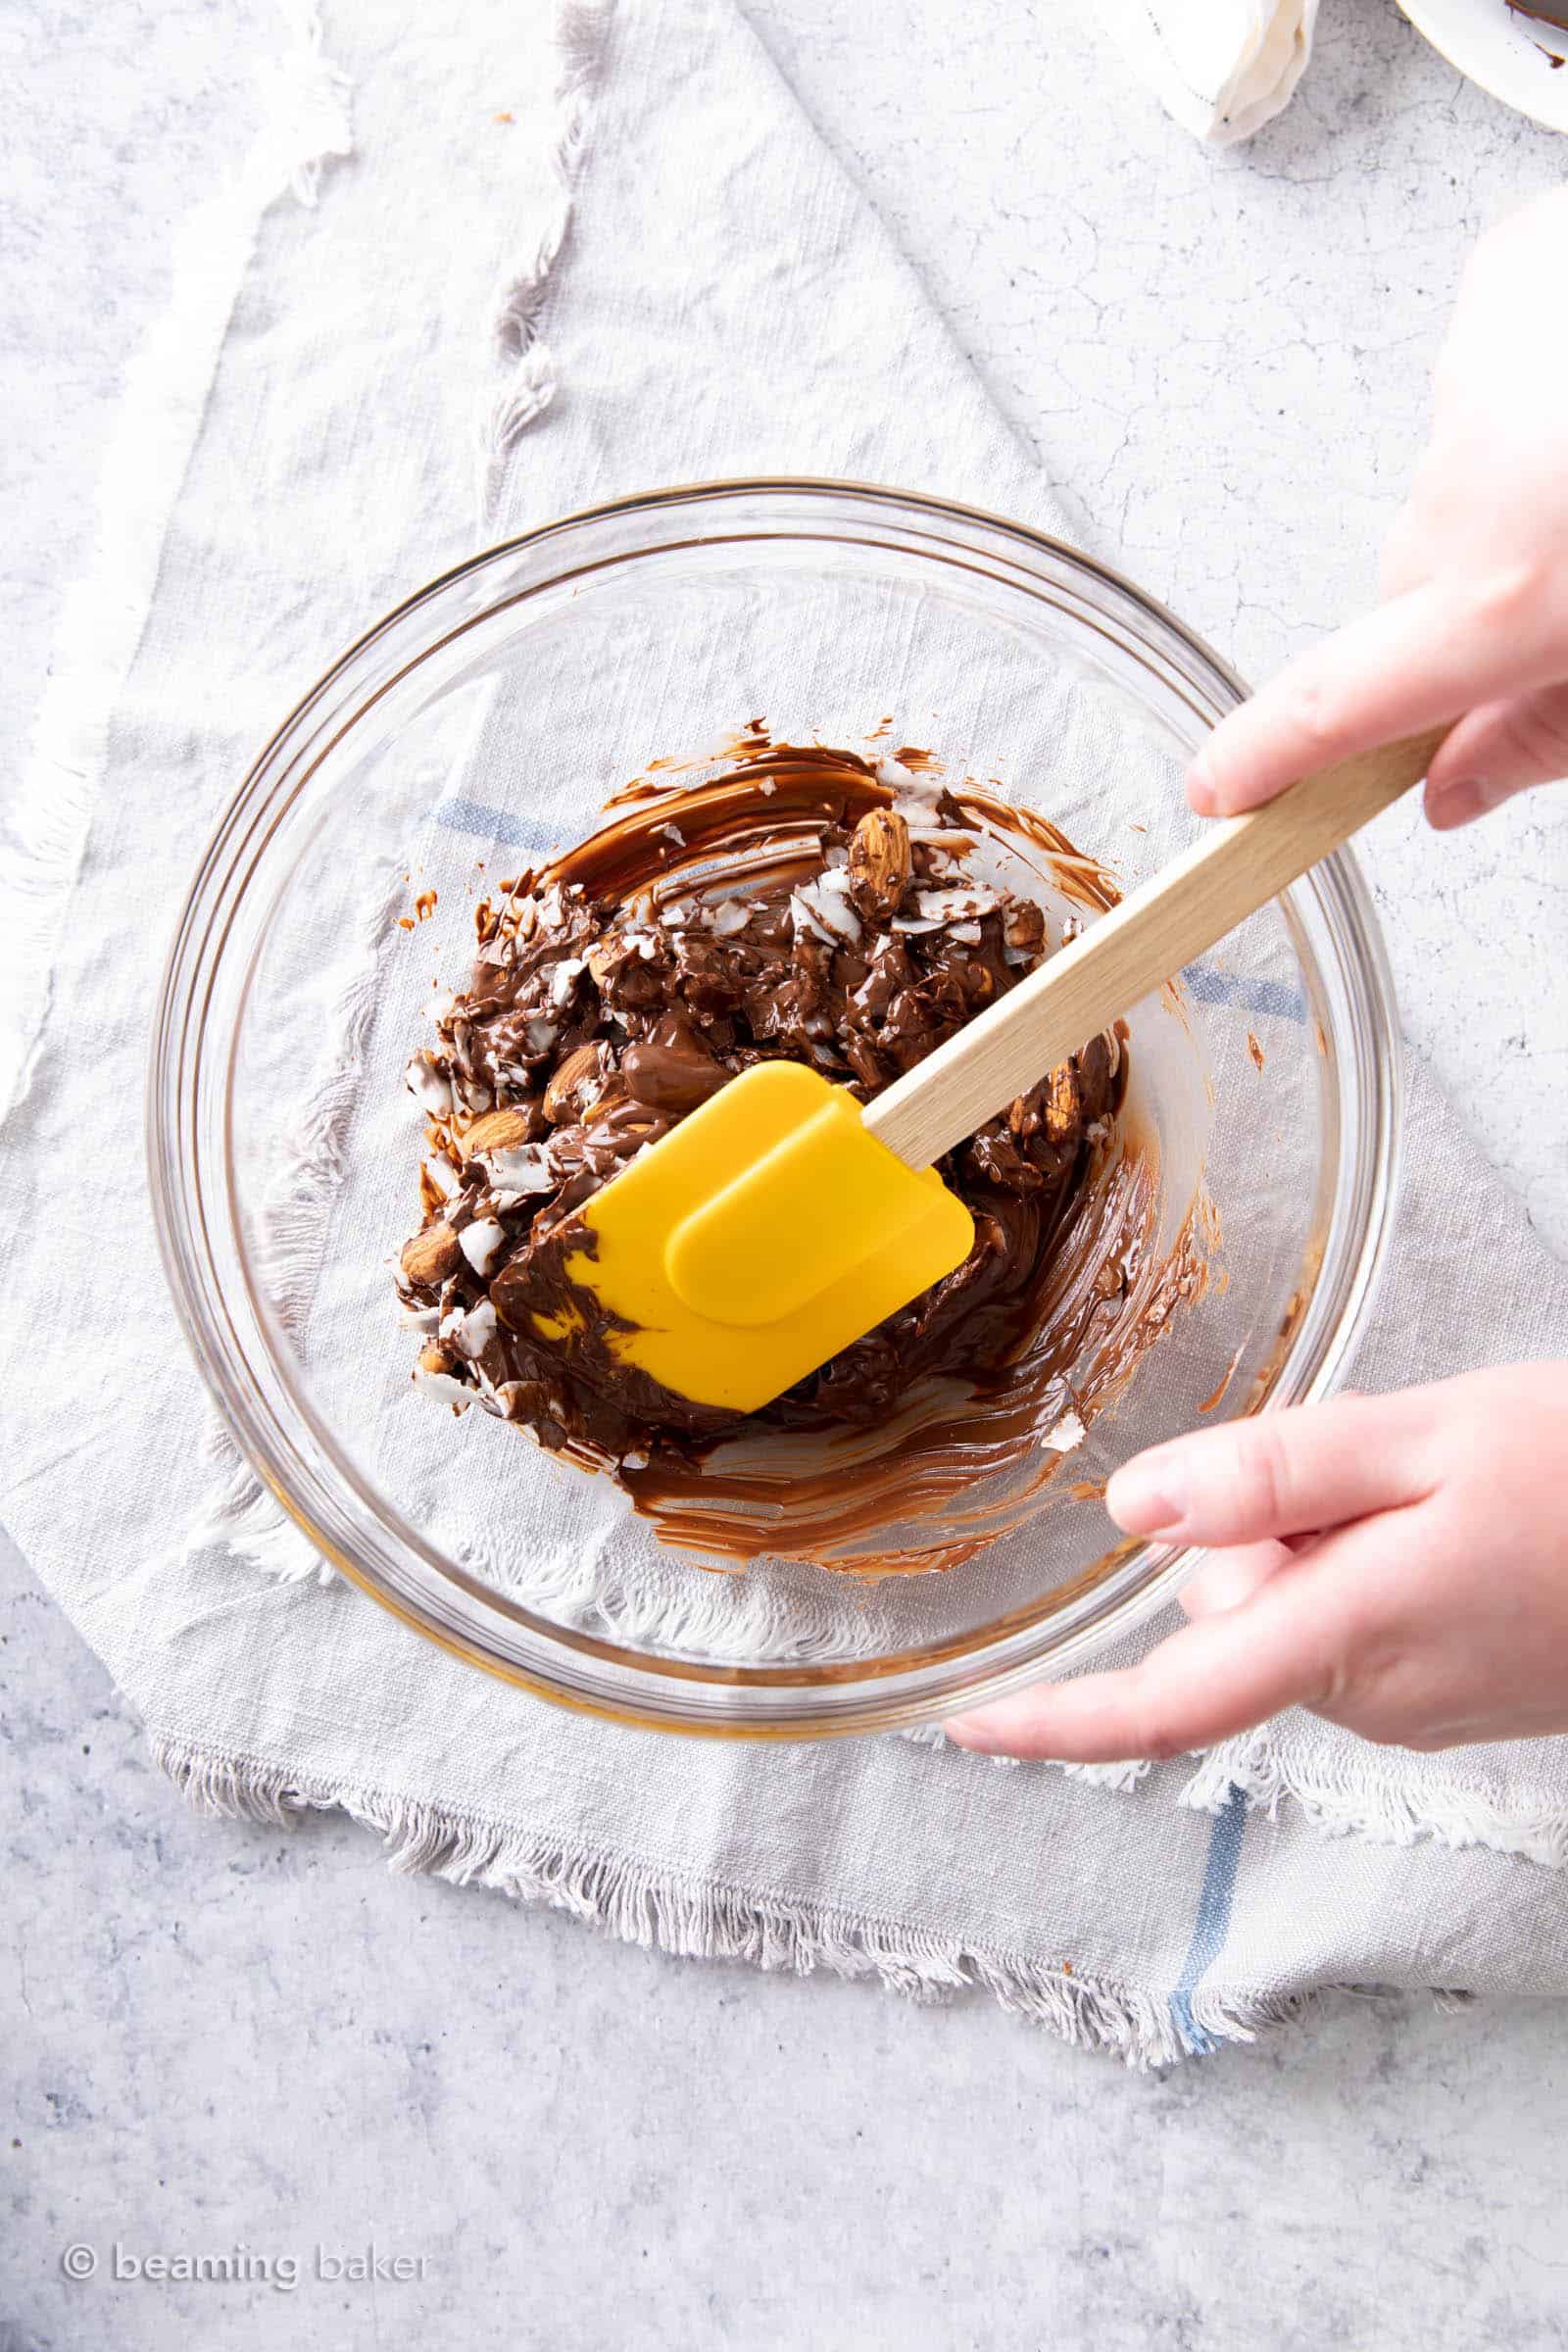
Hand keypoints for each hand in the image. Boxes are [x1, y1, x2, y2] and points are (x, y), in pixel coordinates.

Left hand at [943, 1365, 1567, 1761]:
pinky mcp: (1444, 1698)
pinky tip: (1447, 1527)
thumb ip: (1272, 1476)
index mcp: (1350, 1633)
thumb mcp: (1427, 1438)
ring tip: (1428, 1494)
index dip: (1061, 1723)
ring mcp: (1412, 1708)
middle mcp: (1368, 1697)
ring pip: (1284, 1616)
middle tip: (1371, 1467)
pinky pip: (1345, 1628)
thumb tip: (1134, 1511)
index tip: (968, 1728)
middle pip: (1226, 1615)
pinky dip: (1359, 1570)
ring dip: (1315, 1547)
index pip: (1173, 1701)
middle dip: (1252, 1537)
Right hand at [1187, 190, 1567, 832]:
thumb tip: (1454, 792)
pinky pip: (1485, 375)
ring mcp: (1478, 383)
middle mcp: (1465, 494)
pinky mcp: (1508, 287)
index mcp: (1501, 602)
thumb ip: (1546, 737)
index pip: (1336, 702)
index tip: (1221, 788)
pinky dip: (1533, 394)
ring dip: (1517, 497)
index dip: (1268, 754)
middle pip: (1413, 592)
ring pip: (1455, 483)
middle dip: (1474, 610)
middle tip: (1566, 603)